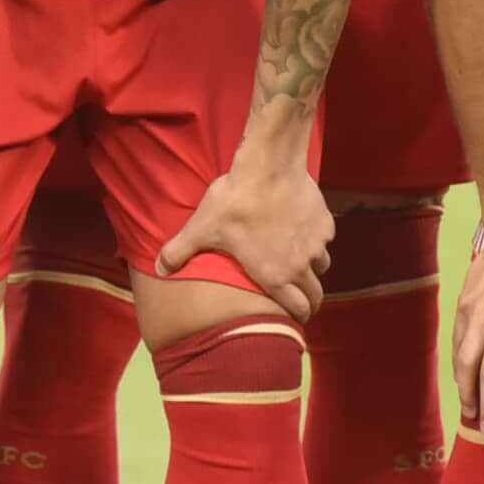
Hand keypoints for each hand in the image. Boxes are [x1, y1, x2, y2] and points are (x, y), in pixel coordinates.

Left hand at [153, 140, 335, 320]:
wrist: (269, 166)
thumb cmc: (235, 202)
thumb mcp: (201, 228)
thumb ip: (179, 251)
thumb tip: (158, 268)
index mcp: (275, 276)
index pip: (297, 309)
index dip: (298, 316)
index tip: (295, 317)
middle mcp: (300, 265)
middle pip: (315, 293)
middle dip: (309, 299)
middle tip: (302, 298)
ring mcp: (316, 244)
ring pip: (321, 265)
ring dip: (312, 268)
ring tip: (299, 260)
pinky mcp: (324, 222)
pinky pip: (324, 239)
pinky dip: (315, 239)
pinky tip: (301, 228)